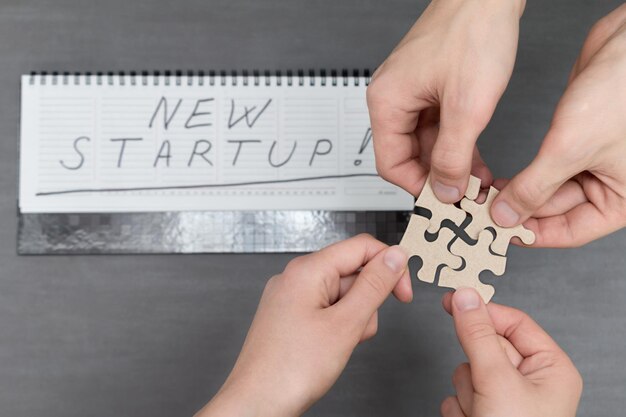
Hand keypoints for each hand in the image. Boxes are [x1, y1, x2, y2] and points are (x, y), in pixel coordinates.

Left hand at [196, 235, 410, 416]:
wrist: (256, 404)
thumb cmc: (288, 370)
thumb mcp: (345, 324)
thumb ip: (374, 286)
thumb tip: (395, 256)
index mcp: (307, 270)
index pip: (362, 247)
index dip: (390, 266)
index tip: (403, 293)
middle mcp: (296, 278)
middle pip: (353, 272)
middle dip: (367, 302)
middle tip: (357, 330)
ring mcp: (291, 298)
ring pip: (342, 295)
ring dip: (353, 319)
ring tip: (337, 345)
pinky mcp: (291, 316)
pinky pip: (327, 311)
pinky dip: (337, 328)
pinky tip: (328, 349)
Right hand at [367, 0, 525, 201]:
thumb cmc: (472, 32)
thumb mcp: (466, 107)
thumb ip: (453, 156)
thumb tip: (444, 190)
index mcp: (386, 103)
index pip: (390, 164)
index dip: (417, 186)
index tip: (444, 200)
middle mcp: (393, 99)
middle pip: (408, 156)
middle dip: (439, 177)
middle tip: (465, 195)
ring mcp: (412, 93)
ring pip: (426, 144)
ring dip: (451, 163)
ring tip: (477, 182)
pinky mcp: (431, 88)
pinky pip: (438, 127)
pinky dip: (457, 144)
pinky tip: (477, 159)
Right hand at [440, 288, 582, 416]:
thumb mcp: (497, 379)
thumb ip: (478, 335)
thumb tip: (465, 297)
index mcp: (550, 369)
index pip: (513, 322)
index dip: (483, 312)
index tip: (453, 299)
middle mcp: (530, 383)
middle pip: (485, 349)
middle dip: (475, 370)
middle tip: (483, 387)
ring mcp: (505, 399)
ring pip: (467, 373)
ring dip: (467, 394)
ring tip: (481, 413)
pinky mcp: (484, 413)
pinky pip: (457, 396)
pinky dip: (460, 410)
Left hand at [491, 4, 625, 246]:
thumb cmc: (620, 94)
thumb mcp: (571, 149)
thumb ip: (535, 187)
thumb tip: (506, 216)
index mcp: (620, 201)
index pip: (569, 232)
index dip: (532, 234)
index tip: (497, 233)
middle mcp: (607, 185)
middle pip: (555, 212)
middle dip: (519, 211)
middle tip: (481, 214)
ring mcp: (590, 163)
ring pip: (546, 190)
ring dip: (517, 192)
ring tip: (485, 197)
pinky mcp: (575, 142)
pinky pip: (544, 167)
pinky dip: (522, 173)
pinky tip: (497, 179)